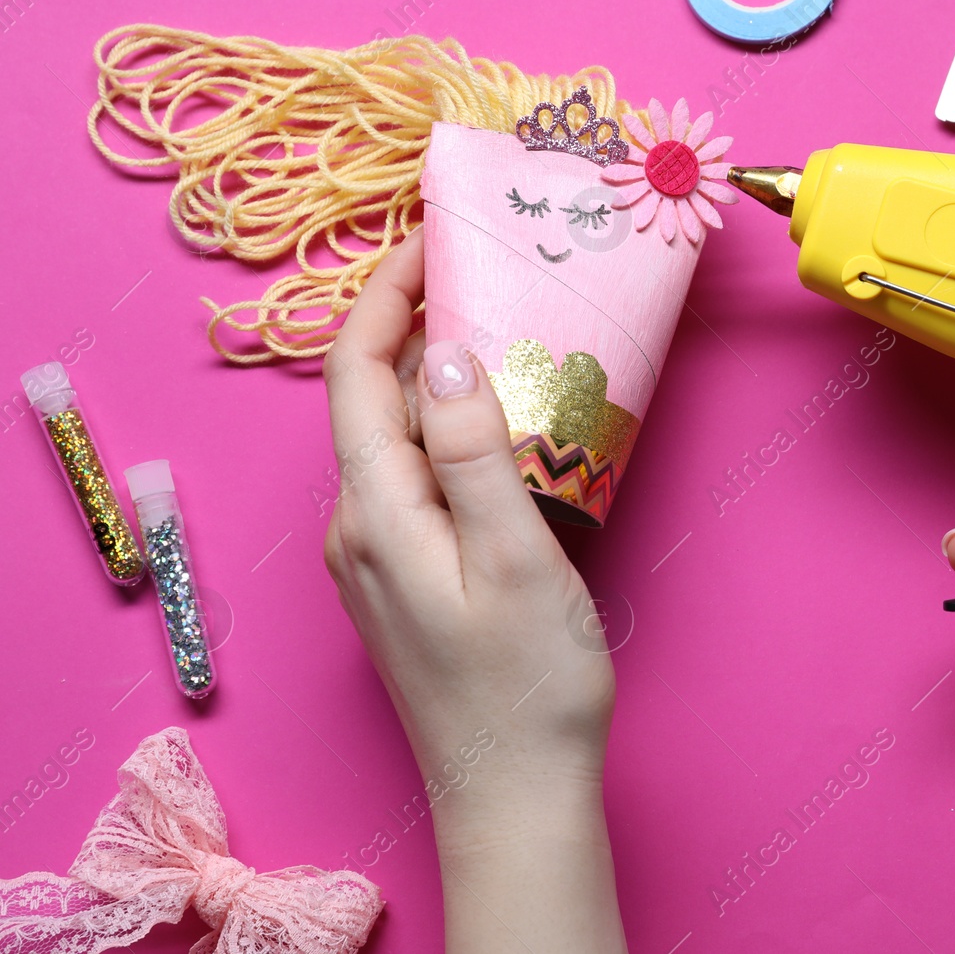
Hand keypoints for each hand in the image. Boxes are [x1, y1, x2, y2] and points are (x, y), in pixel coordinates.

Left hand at [322, 229, 624, 952]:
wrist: (513, 792)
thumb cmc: (525, 685)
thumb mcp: (513, 559)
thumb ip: (475, 453)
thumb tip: (448, 352)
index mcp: (374, 512)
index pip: (357, 372)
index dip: (386, 293)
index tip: (432, 234)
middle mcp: (358, 524)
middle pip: (376, 396)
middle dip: (424, 324)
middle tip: (494, 271)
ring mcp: (378, 554)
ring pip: (401, 436)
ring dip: (445, 378)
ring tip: (514, 332)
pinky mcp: (407, 575)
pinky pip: (420, 476)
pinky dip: (456, 430)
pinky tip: (510, 425)